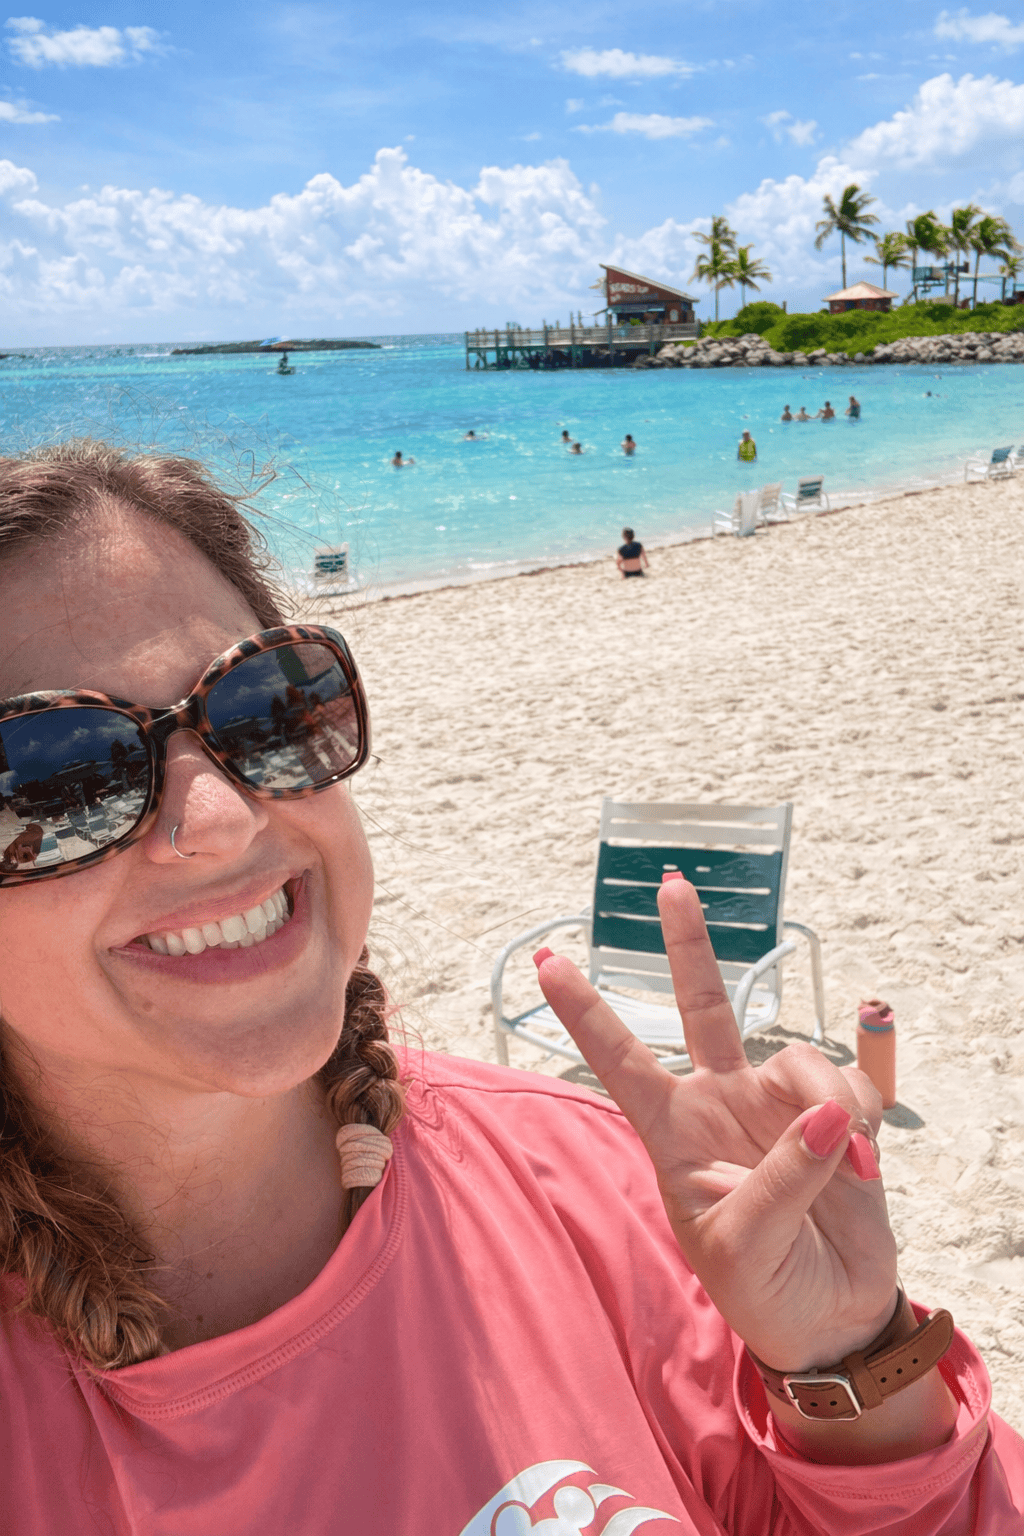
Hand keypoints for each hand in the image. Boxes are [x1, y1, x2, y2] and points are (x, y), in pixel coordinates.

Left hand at [534, 877, 896, 1372]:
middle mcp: (724, 1104)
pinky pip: (862, 1077)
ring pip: (807, 1063)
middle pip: (702, 1007)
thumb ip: (781, 1178)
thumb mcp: (745, 1246)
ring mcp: (782, 1106)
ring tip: (855, 1172)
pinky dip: (876, 1071)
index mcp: (676, 1134)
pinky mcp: (842, 1118)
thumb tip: (828, 1112)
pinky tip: (877, 1038)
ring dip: (838, 1108)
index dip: (586, 1013)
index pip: (622, 1061)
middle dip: (688, 945)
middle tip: (670, 883)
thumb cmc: (763, 1288)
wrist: (829, 1320)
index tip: (544, 960)